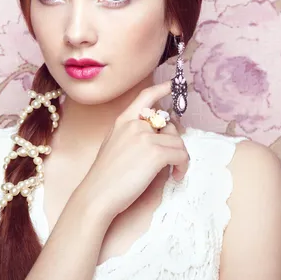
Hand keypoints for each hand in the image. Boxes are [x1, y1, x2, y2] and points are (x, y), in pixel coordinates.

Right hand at [76, 81, 189, 223]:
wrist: (97, 194)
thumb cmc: (104, 177)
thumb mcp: (113, 146)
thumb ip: (132, 136)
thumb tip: (156, 138)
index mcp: (123, 121)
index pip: (144, 98)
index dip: (160, 90)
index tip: (171, 85)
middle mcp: (135, 125)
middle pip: (169, 126)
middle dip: (174, 143)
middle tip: (172, 159)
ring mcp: (145, 137)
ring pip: (178, 142)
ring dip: (180, 158)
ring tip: (174, 172)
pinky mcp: (155, 153)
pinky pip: (181, 155)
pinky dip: (183, 166)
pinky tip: (175, 176)